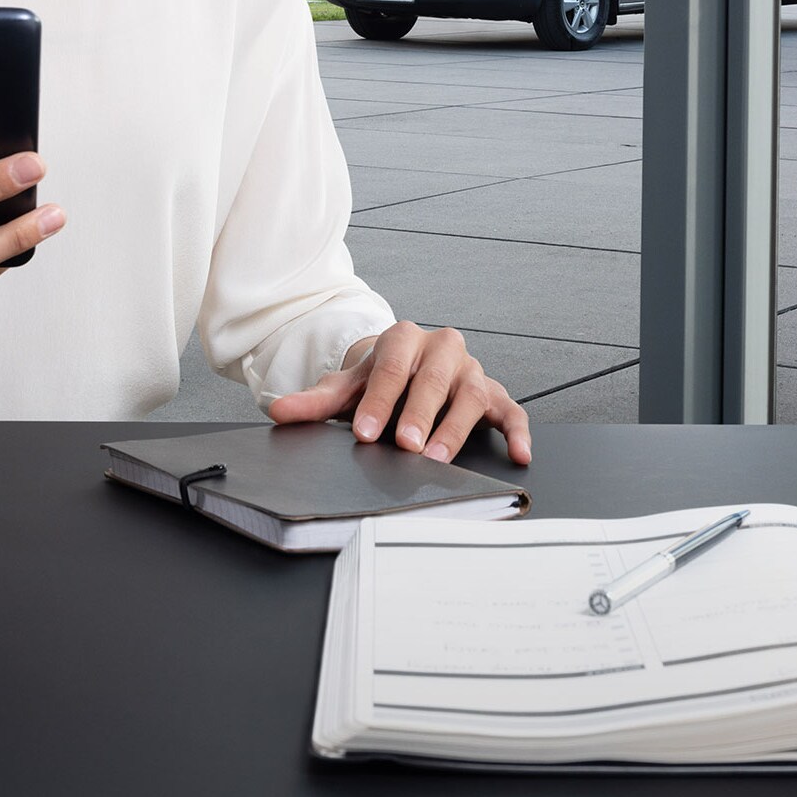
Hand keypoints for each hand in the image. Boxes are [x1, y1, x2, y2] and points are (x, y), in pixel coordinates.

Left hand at [266, 320, 530, 465]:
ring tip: (439, 458)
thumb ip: (316, 401)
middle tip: (406, 445)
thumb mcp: (347, 387)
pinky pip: (511, 409)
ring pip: (470, 395)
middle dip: (418, 414)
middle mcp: (441, 347)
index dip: (378, 401)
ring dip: (455, 428)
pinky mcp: (495, 391)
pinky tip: (518, 453)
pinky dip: (517, 431)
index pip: (391, 368)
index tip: (366, 432)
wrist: (406, 369)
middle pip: (431, 380)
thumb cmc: (380, 381)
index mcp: (403, 337)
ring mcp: (470, 369)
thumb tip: (279, 411)